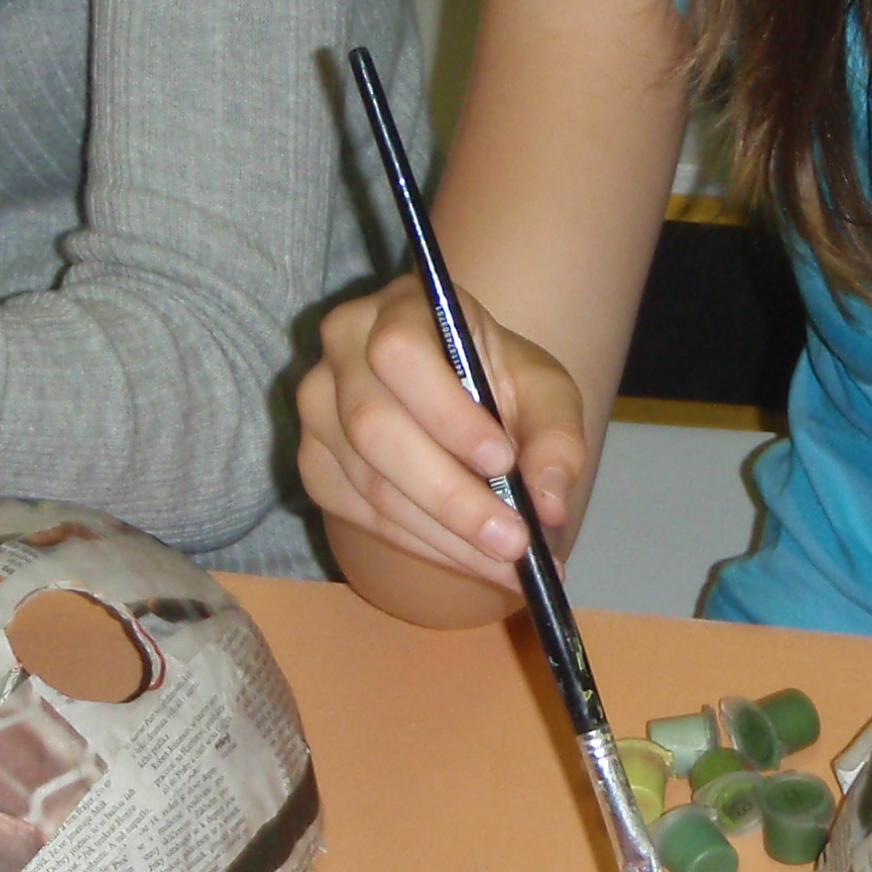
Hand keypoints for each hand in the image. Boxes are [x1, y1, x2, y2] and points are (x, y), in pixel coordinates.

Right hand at [298, 271, 585, 589]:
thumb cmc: (496, 380)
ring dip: (444, 535)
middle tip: (514, 542)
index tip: (503, 461)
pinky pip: (360, 515)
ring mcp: (317, 410)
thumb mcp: (544, 390)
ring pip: (369, 483)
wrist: (455, 396)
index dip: (446, 412)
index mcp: (397, 308)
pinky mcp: (315, 463)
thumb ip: (556, 437)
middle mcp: (341, 350)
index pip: (400, 353)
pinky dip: (421, 545)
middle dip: (450, 496)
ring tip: (509, 564)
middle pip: (374, 428)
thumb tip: (550, 504)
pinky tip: (471, 559)